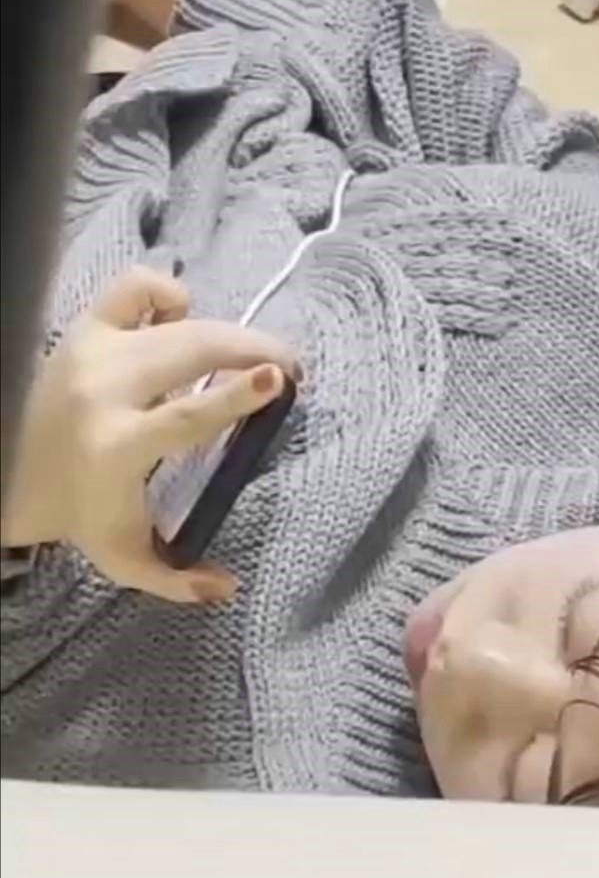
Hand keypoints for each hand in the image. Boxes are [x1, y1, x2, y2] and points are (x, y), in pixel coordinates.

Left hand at [1, 268, 298, 603]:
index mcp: (117, 447)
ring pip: (178, 321)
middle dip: (251, 350)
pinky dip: (169, 295)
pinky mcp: (84, 327)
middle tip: (292, 366)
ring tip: (259, 354)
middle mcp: (105, 390)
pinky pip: (135, 289)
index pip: (186, 417)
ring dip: (228, 333)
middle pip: (193, 352)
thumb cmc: (81, 515)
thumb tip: (230, 588)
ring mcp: (92, 350)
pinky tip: (184, 321)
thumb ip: (177, 581)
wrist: (10, 475)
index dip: (235, 397)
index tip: (277, 380)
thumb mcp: (125, 559)